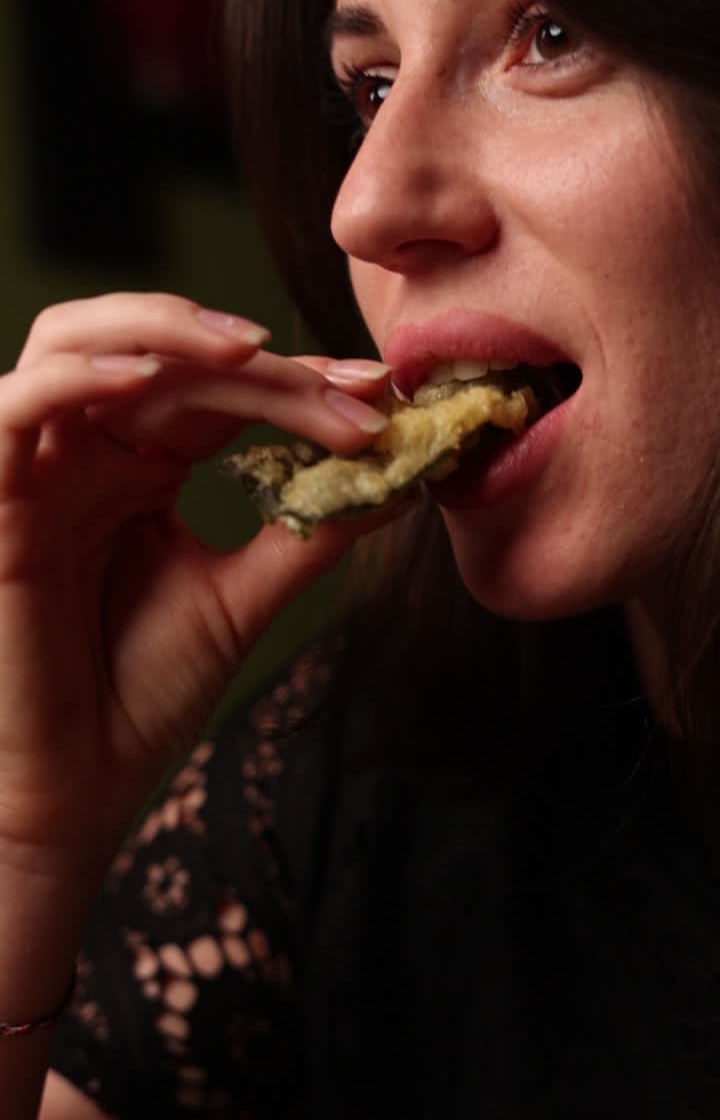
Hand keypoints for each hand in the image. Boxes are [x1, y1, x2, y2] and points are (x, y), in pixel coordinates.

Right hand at [0, 293, 391, 884]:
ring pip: (74, 341)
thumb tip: (398, 475)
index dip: (298, 383)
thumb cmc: (144, 695)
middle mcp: (90, 454)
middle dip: (262, 366)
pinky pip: (15, 407)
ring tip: (252, 352)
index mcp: (142, 468)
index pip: (220, 392)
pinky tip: (150, 380)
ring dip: (164, 331)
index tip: (379, 397)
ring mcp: (41, 470)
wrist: (81, 788)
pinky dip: (79, 376)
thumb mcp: (243, 597)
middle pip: (168, 358)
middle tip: (346, 392)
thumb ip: (308, 530)